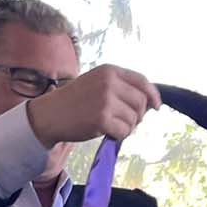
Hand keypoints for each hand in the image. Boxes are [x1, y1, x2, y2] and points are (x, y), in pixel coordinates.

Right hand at [27, 64, 160, 146]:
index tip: (156, 106)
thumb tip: (150, 102)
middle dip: (137, 115)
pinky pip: (124, 131)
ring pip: (134, 119)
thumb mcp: (96, 84)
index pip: (141, 80)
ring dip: (127, 127)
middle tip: (123, 121)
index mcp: (108, 71)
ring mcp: (105, 100)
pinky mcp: (102, 118)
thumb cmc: (75, 102)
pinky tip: (106, 132)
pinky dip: (119, 135)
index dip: (153, 95)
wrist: (50, 115)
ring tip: (110, 125)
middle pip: (141, 102)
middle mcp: (108, 82)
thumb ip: (120, 88)